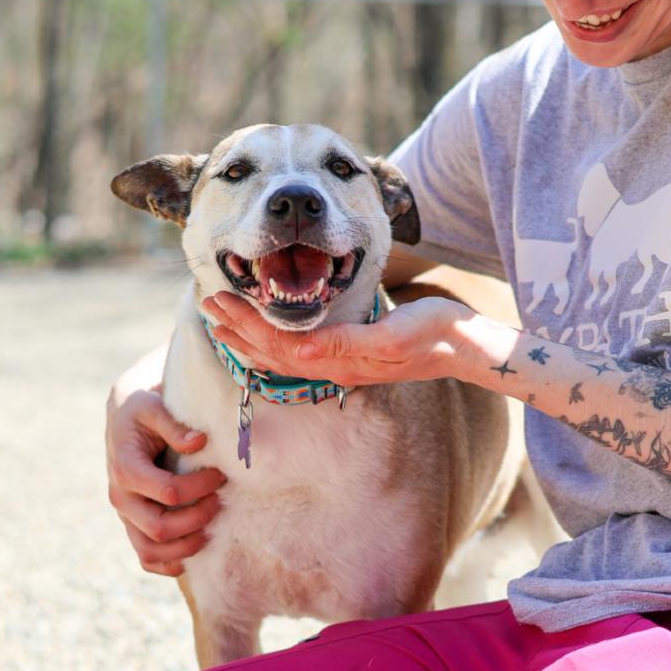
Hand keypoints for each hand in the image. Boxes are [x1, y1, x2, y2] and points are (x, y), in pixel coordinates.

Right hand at [105, 386, 225, 576]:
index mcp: (126, 469)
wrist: (124, 418)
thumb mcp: (154, 407)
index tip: (220, 474)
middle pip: (160, 527)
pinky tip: (191, 555)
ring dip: (185, 547)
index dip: (200, 488)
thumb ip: (174, 425)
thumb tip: (199, 442)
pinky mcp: (132, 524)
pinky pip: (146, 557)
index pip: (168, 492)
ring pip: (150, 550)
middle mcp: (121, 497)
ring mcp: (125, 515)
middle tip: (219, 500)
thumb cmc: (142, 410)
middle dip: (197, 518)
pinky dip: (168, 564)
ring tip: (210, 530)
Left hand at [201, 291, 470, 386]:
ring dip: (250, 337)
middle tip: (208, 306)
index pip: (277, 345)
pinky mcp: (350, 354)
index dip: (246, 325)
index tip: (219, 304)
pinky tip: (267, 333)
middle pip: (272, 353)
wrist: (461, 345)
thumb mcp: (391, 336)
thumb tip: (298, 350)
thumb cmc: (432, 334)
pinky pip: (300, 352)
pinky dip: (274, 340)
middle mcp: (333, 367)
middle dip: (237, 330)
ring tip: (222, 322)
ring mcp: (341, 364)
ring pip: (281, 355)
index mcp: (338, 361)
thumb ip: (345, 345)